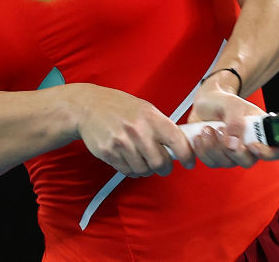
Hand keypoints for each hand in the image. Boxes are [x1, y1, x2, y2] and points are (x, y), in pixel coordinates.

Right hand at [74, 84, 194, 175]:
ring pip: (144, 170)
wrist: (89, 107)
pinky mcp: (109, 153)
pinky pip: (127, 171)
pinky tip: (130, 159)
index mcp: (151, 118)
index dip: (187, 155)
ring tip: (144, 160)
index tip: (189, 162)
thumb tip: (181, 143)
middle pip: (160, 163)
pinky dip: (133, 170)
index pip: (177, 141)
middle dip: (164, 167)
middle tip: (163, 166)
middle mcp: (138, 131)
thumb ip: (162, 126)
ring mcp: (122, 143)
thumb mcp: (145, 109)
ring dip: (147, 169)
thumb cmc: (120, 107)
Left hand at [185, 73, 278, 168]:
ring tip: (206, 128)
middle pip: (248, 162)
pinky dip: (202, 150)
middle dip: (232, 149)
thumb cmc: (223, 101)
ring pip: (226, 163)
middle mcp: (249, 146)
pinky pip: (211, 162)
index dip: (269, 153)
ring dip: (213, 146)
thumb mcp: (232, 104)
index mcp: (261, 131)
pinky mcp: (216, 157)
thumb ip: (235, 121)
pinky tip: (200, 136)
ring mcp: (232, 154)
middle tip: (220, 129)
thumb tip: (233, 143)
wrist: (205, 103)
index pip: (277, 151)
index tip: (253, 146)